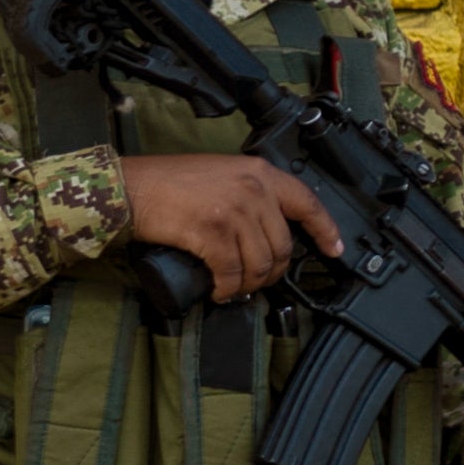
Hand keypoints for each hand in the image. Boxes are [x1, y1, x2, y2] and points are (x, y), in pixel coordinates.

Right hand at [118, 153, 342, 299]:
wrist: (130, 187)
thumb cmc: (165, 182)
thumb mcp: (220, 173)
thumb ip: (247, 192)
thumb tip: (263, 228)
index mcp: (258, 173)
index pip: (307, 203)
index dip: (326, 231)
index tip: (333, 249)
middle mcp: (253, 189)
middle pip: (282, 244)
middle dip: (273, 272)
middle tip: (258, 282)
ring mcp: (234, 211)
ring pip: (260, 263)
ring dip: (248, 284)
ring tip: (234, 288)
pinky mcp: (212, 232)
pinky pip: (231, 271)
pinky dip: (227, 288)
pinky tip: (219, 291)